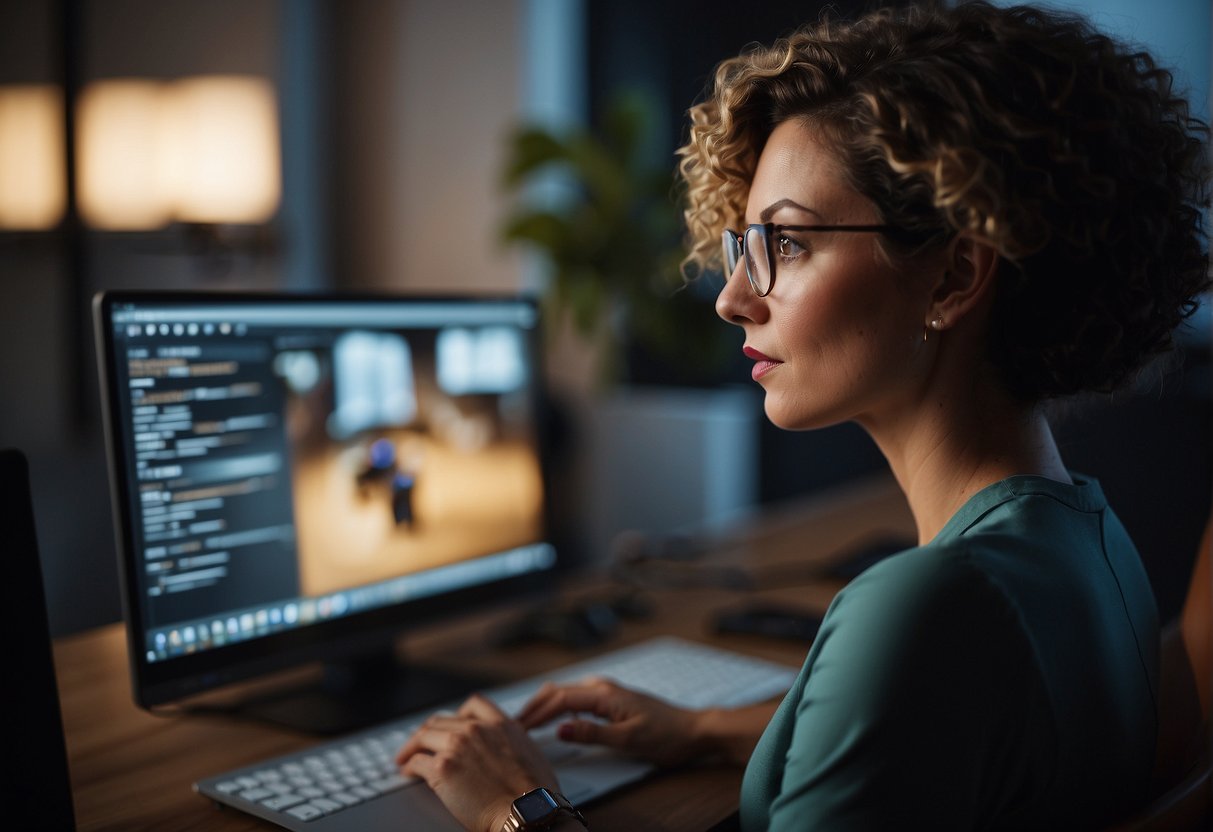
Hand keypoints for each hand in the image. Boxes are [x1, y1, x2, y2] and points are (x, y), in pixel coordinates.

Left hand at [396, 694, 558, 831]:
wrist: (527, 811)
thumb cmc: (534, 795)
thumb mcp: (530, 754)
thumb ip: (512, 745)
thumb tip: (506, 755)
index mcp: (501, 724)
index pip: (473, 705)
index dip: (457, 714)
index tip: (449, 723)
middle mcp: (477, 730)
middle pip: (442, 721)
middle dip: (428, 732)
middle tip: (420, 742)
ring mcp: (457, 746)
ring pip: (424, 736)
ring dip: (412, 747)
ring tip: (406, 757)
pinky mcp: (442, 768)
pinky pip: (417, 761)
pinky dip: (409, 766)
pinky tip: (408, 772)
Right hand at [517, 677, 701, 766]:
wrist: (692, 730)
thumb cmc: (666, 735)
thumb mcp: (628, 739)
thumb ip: (592, 733)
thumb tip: (560, 729)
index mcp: (604, 694)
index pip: (560, 700)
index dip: (536, 713)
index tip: (518, 727)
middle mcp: (603, 687)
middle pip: (558, 691)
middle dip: (534, 705)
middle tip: (513, 724)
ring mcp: (607, 692)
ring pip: (566, 692)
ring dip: (545, 704)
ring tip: (527, 720)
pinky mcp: (611, 699)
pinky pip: (577, 698)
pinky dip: (559, 705)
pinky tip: (555, 717)